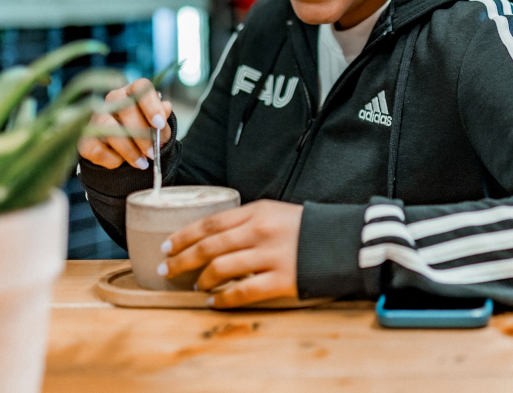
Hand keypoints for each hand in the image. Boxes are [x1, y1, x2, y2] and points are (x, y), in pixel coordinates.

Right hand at [77, 78, 172, 169]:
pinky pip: (96, 148)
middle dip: (142, 134)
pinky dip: (112, 158)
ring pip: (108, 127)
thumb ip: (162, 120)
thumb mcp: (158, 128)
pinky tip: (121, 163)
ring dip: (128, 149)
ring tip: (142, 163)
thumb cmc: (144, 133)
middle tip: (152, 153)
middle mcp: (112, 100)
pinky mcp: (85, 139)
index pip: (141, 88)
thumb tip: (165, 107)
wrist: (123, 153)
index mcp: (132, 92)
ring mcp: (95, 118)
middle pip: (126, 108)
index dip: (151, 105)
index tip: (159, 124)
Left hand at [159, 200, 303, 307]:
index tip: (168, 245)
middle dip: (183, 259)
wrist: (344, 241)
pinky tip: (215, 301)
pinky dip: (223, 298)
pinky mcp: (281, 279)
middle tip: (168, 268)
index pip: (210, 222)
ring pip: (221, 269)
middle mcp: (260, 231)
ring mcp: (270, 256)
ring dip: (203, 279)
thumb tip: (217, 236)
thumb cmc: (309, 227)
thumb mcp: (277, 212)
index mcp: (258, 211)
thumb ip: (249, 220)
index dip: (184, 235)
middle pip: (209, 246)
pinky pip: (242, 292)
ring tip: (198, 285)